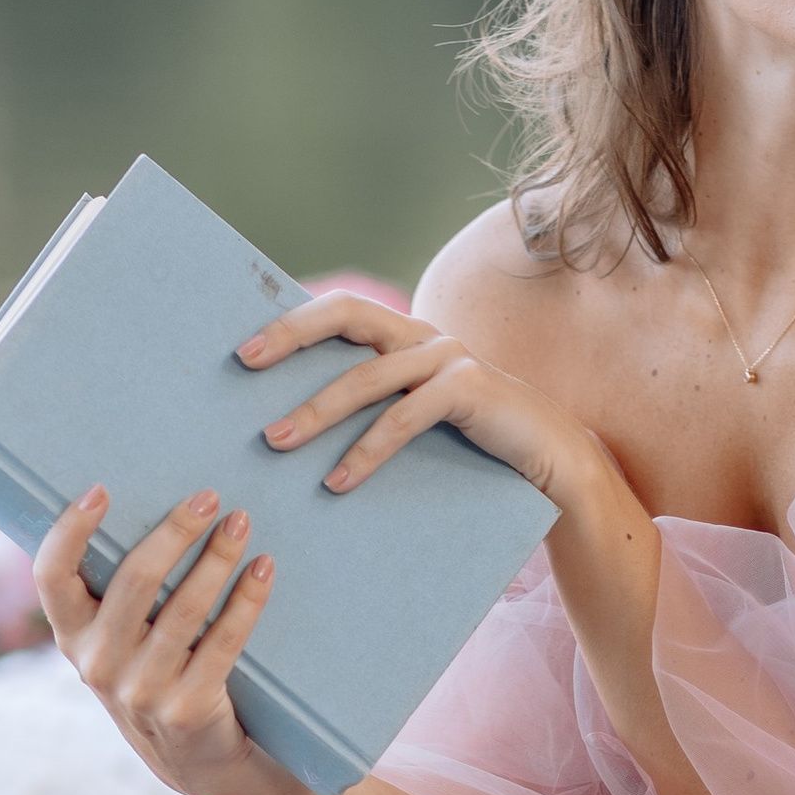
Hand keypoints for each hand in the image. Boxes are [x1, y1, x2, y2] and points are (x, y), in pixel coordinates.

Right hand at [33, 482, 301, 794]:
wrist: (197, 762)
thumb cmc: (156, 677)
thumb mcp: (118, 646)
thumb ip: (114, 597)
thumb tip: (142, 509)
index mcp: (73, 638)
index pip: (50, 577)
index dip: (69, 531)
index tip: (101, 490)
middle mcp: (99, 664)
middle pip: (135, 580)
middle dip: (174, 531)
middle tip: (208, 497)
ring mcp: (143, 690)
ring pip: (185, 607)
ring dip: (217, 558)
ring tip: (241, 523)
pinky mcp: (189, 707)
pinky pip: (224, 639)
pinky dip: (247, 598)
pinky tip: (263, 569)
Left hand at [237, 293, 600, 510]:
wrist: (552, 460)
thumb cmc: (474, 445)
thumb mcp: (415, 420)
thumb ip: (374, 408)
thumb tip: (294, 426)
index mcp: (406, 336)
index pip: (341, 312)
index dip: (292, 323)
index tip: (243, 349)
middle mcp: (424, 335)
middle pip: (349, 315)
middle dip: (292, 335)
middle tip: (247, 364)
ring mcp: (449, 359)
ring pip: (367, 378)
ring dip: (317, 411)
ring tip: (277, 441)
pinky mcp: (469, 390)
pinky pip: (404, 419)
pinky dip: (366, 452)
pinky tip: (337, 482)